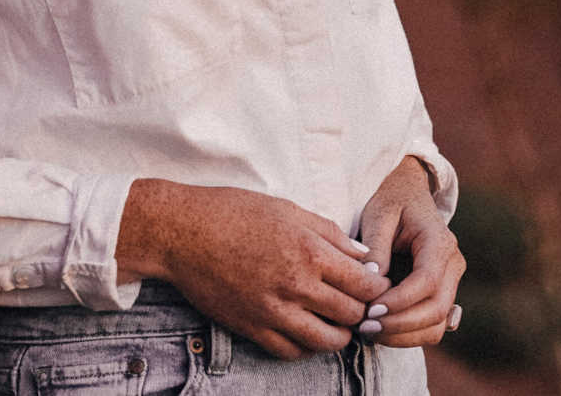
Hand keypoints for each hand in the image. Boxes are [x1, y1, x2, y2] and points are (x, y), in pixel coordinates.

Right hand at [117, 179, 388, 359]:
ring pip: (326, 341)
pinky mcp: (252, 328)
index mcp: (307, 250)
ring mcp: (273, 311)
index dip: (377, 286)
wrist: (183, 232)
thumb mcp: (286, 208)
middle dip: (362, 310)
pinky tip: (308, 330)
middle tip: (360, 302)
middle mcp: (295, 285)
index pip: (363, 282)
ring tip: (338, 321)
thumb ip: (329, 233)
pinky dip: (307, 346)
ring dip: (339, 334)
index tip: (375, 283)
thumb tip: (362, 255)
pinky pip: (292, 352)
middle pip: (350, 314)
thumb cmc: (233, 211)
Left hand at [359, 156, 464, 347]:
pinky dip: (409, 333)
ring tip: (369, 332)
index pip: (427, 281)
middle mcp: (453, 264)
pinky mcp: (443, 293)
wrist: (409, 191)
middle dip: (400, 324)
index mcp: (439, 241)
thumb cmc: (392, 201)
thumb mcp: (378, 215)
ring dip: (405, 335)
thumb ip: (376, 247)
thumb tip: (373, 281)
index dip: (401, 301)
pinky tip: (382, 330)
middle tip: (365, 327)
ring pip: (438, 324)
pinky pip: (433, 323)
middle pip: (437, 308)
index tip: (371, 310)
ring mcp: (452, 281)